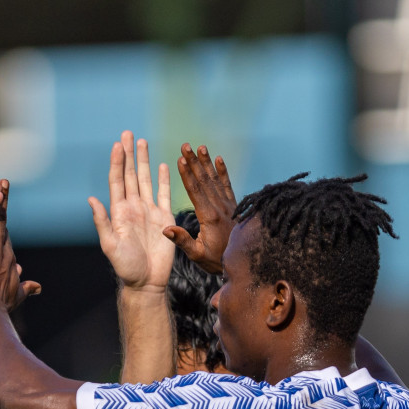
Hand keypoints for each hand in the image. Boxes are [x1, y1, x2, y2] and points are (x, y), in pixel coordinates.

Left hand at [89, 131, 174, 290]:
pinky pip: (164, 194)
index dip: (117, 162)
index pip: (117, 181)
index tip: (117, 144)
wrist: (147, 282)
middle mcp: (133, 208)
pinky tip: (161, 165)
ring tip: (141, 142)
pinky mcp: (164, 218)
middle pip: (131, 175)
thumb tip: (91, 200)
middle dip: (129, 154)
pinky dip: (163, 179)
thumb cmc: (126, 268)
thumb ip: (102, 222)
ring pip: (146, 180)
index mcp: (119, 212)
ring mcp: (149, 211)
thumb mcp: (110, 246)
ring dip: (144, 161)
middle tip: (127, 133)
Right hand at [165, 144, 237, 274]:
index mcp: (209, 217)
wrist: (243, 263)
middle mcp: (220, 208)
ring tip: (200, 147)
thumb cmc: (216, 261)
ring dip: (206, 163)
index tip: (180, 160)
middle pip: (204, 181)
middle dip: (194, 162)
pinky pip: (227, 185)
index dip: (187, 174)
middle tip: (186, 146)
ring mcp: (228, 205)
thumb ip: (182, 241)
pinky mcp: (234, 206)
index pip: (195, 192)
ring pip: (215, 180)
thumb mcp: (197, 255)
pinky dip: (223, 172)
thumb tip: (165, 229)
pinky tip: (219, 159)